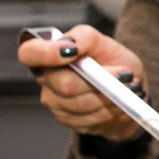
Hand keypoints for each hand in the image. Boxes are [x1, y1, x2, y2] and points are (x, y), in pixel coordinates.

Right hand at [17, 24, 145, 140]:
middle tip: (126, 74)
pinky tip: (121, 101)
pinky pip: (91, 119)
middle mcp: (45, 79)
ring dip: (111, 96)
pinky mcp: (68, 120)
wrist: (125, 88)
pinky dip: (112, 109)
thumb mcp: (102, 42)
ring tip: (128, 87)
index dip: (47, 54)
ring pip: (82, 104)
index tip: (73, 52)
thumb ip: (85, 37)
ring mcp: (55, 102)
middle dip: (101, 80)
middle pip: (66, 84)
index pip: (29, 53)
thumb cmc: (110, 61)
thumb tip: (74, 44)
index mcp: (47, 54)